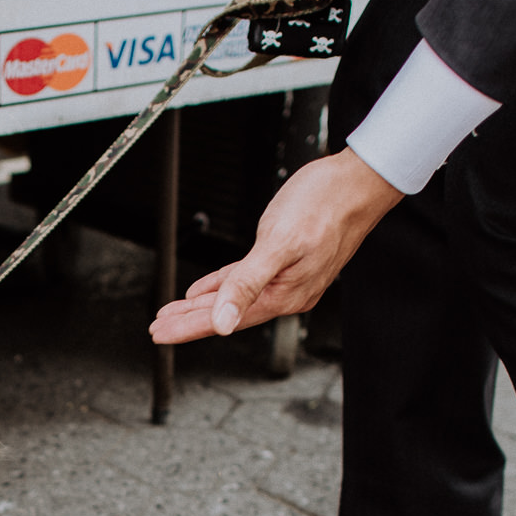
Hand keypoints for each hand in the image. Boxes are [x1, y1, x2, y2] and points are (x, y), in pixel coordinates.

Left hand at [149, 148, 401, 343]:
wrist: (358, 182)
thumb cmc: (325, 205)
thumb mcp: (278, 243)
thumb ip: (247, 284)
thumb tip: (223, 323)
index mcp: (284, 294)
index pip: (225, 319)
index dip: (189, 327)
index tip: (161, 333)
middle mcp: (286, 292)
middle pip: (226, 313)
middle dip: (189, 321)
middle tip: (157, 328)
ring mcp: (287, 278)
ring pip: (233, 297)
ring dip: (201, 305)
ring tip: (171, 312)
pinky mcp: (286, 260)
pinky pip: (246, 279)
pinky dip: (223, 285)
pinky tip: (204, 290)